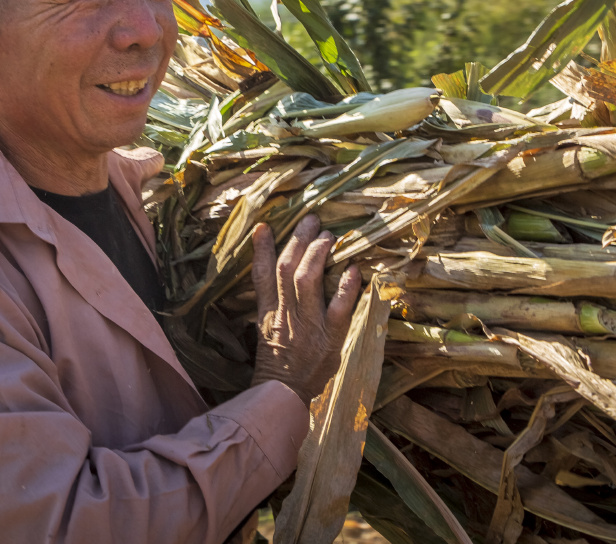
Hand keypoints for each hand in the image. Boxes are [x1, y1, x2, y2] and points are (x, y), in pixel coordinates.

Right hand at [250, 215, 358, 405]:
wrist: (284, 395)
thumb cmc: (277, 363)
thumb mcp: (265, 331)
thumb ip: (270, 304)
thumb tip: (273, 279)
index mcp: (268, 313)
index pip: (261, 275)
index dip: (262, 249)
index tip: (265, 227)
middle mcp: (286, 314)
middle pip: (287, 269)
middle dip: (298, 241)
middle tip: (311, 220)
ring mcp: (308, 325)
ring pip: (308, 280)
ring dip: (318, 255)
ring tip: (329, 237)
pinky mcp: (329, 339)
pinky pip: (339, 308)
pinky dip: (346, 288)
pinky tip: (353, 270)